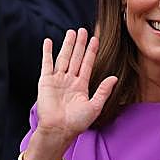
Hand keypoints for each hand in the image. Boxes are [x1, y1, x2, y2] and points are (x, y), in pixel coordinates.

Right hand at [35, 28, 116, 142]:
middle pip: (75, 58)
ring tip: (71, 32)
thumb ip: (103, 91)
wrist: (59, 130)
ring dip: (67, 45)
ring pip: (63, 58)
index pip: (87, 64)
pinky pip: (46, 64)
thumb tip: (114, 77)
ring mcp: (57, 80)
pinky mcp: (45, 81)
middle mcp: (69, 81)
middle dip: (79, 44)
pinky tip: (48, 41)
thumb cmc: (77, 122)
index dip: (91, 52)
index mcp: (81, 86)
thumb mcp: (95, 106)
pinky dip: (47, 52)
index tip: (95, 39)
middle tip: (82, 30)